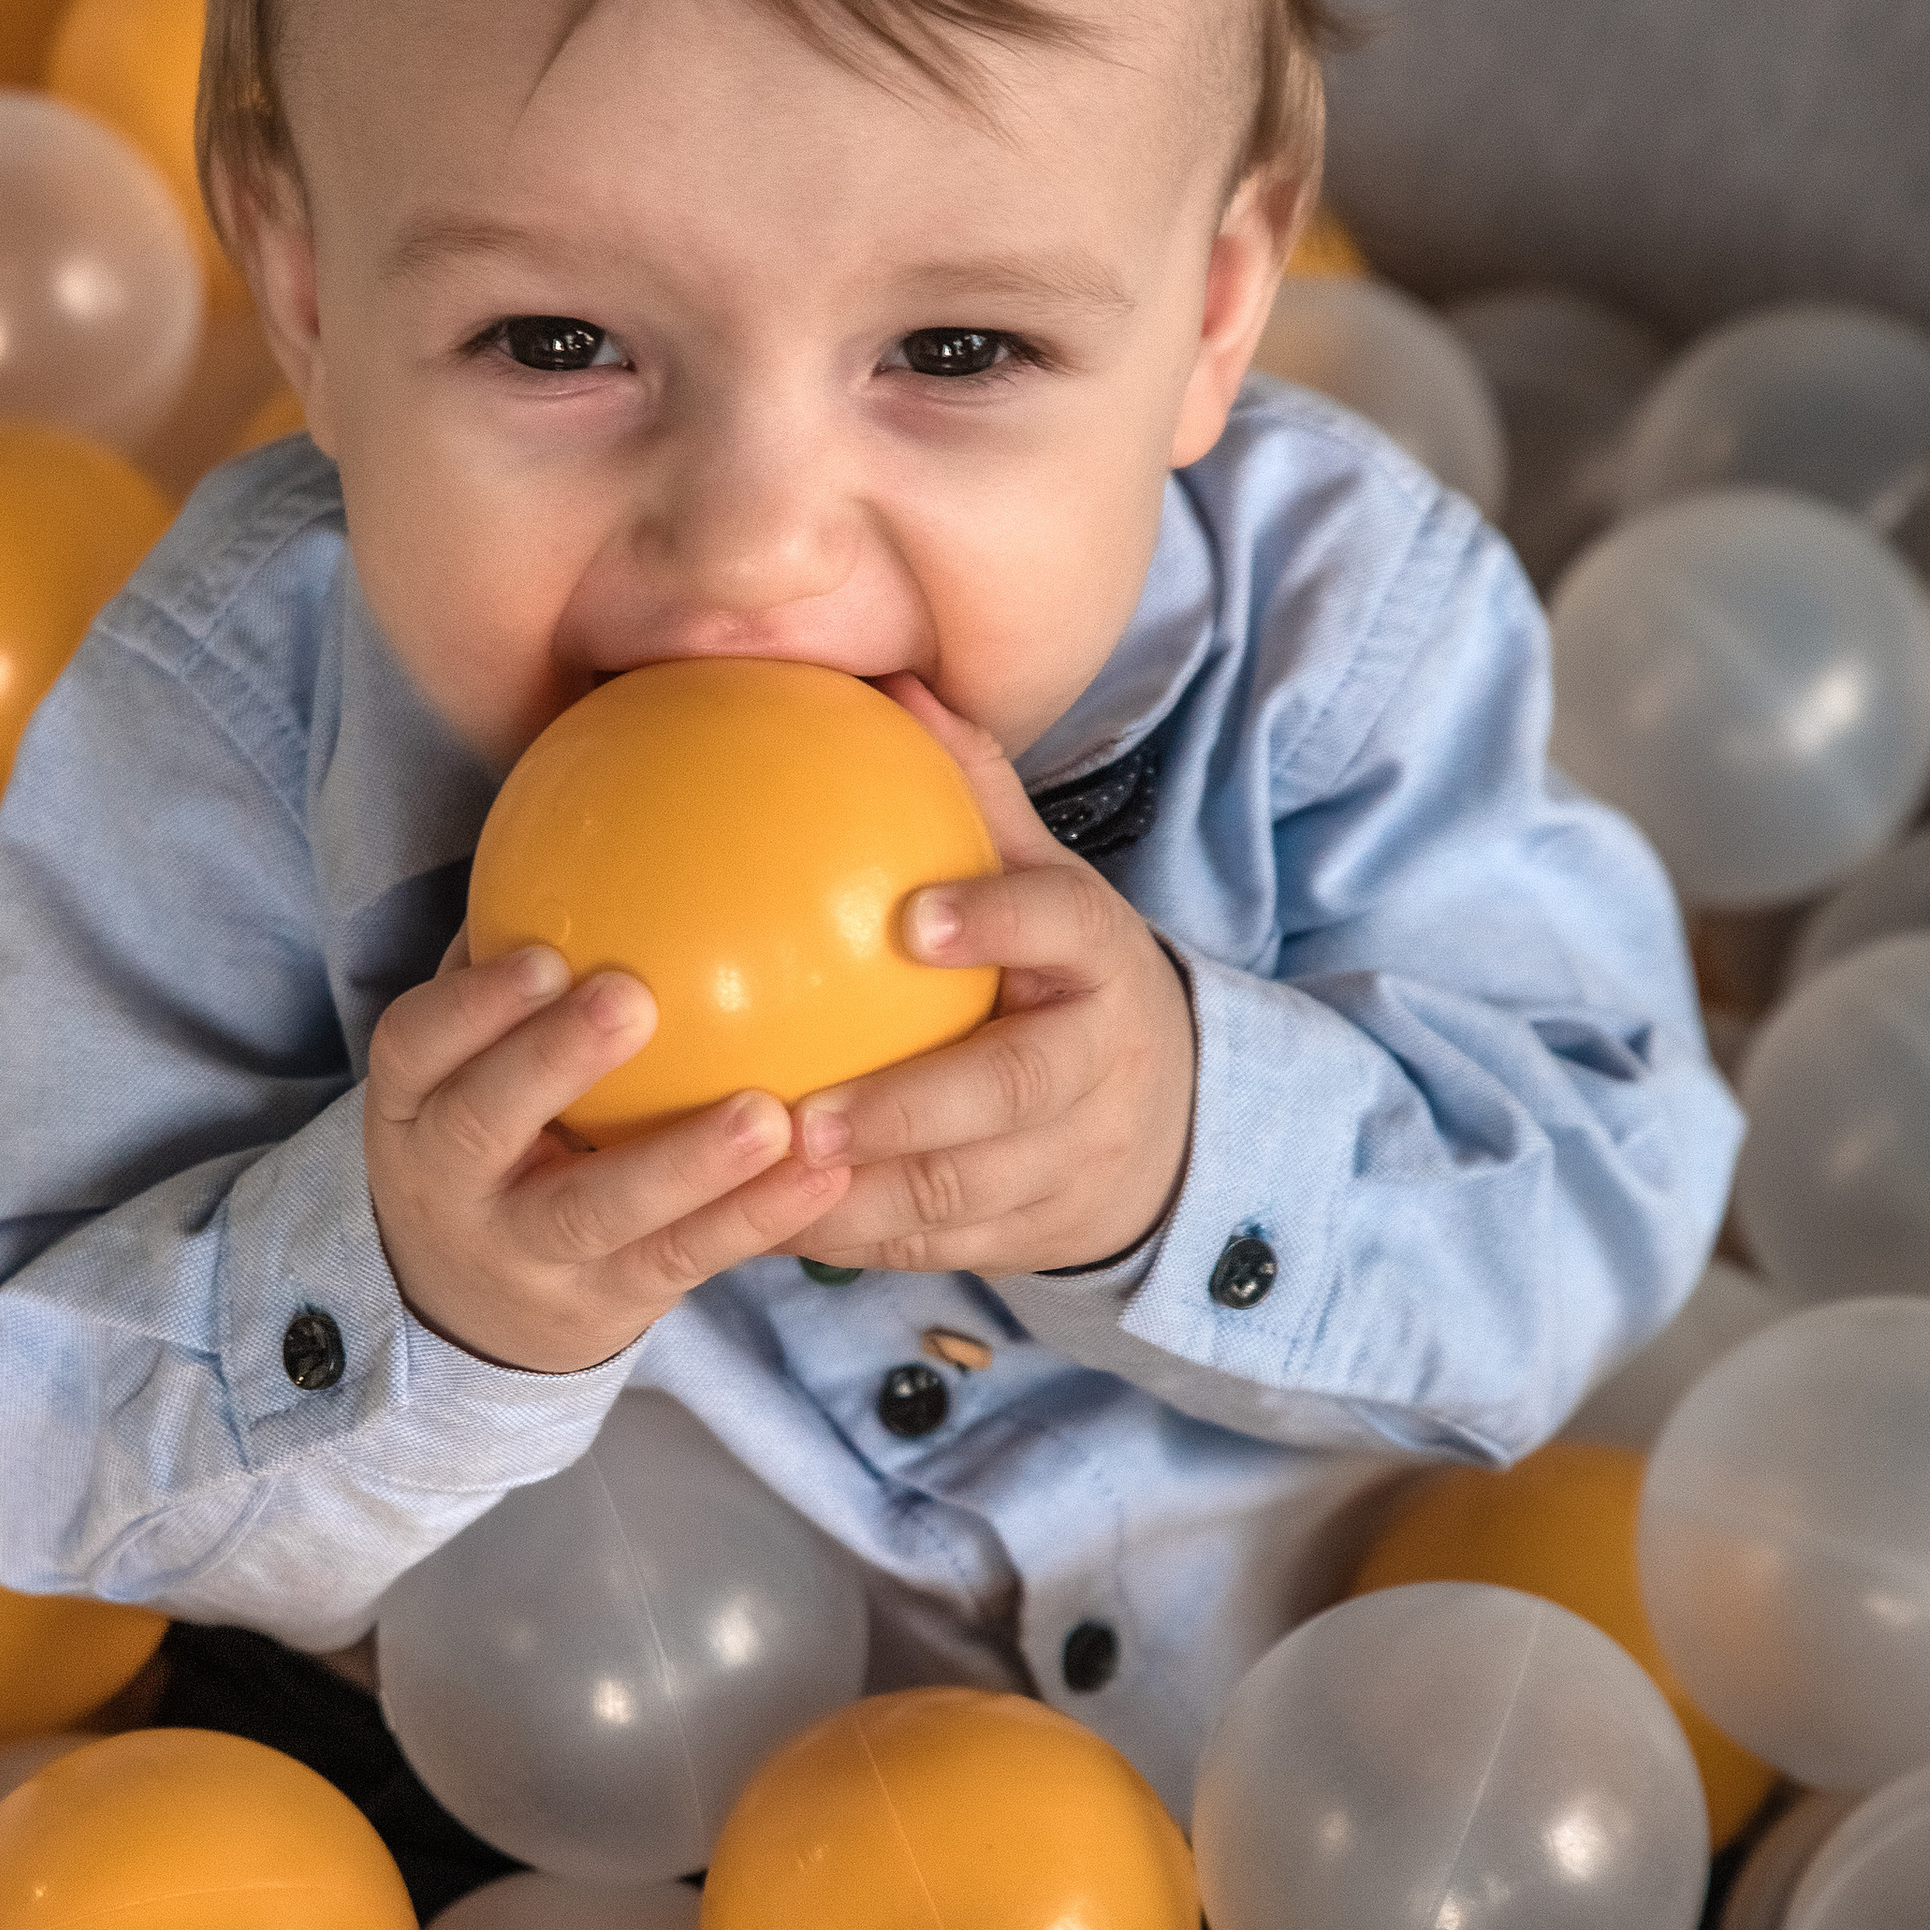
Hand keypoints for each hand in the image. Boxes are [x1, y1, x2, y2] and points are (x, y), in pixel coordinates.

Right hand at [364, 940, 851, 1374]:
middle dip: (552, 1063)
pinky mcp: (606, 1307)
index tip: (542, 956)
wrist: (471, 1306)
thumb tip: (599, 810)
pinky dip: (754, 1220)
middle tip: (633, 999)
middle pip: (484, 1125)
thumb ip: (515, 962)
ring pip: (597, 1214)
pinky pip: (684, 1263)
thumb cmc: (496, 1130)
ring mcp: (527, 1256)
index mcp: (413, 1104)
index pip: (413, 1046)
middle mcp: (453, 1184)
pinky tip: (824, 1171)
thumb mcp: (469, 1062)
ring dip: (686, 1164)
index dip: (470, 1005)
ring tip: (770, 1117)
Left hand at [784, 678, 1196, 1275]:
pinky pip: (931, 1248)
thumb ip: (974, 797)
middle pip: (1016, 1093)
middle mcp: (1096, 1067)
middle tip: (808, 1113)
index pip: (1063, 932)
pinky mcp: (1030, 1235)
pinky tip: (756, 1223)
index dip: (999, 924)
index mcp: (1099, 964)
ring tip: (763, 1180)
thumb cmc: (1066, 979)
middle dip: (913, 1108)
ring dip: (862, 1195)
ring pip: (967, 1194)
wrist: (1173, 1125)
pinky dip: (848, 1240)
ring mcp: (1070, 1162)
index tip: (914, 918)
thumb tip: (892, 682)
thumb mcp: (1049, 887)